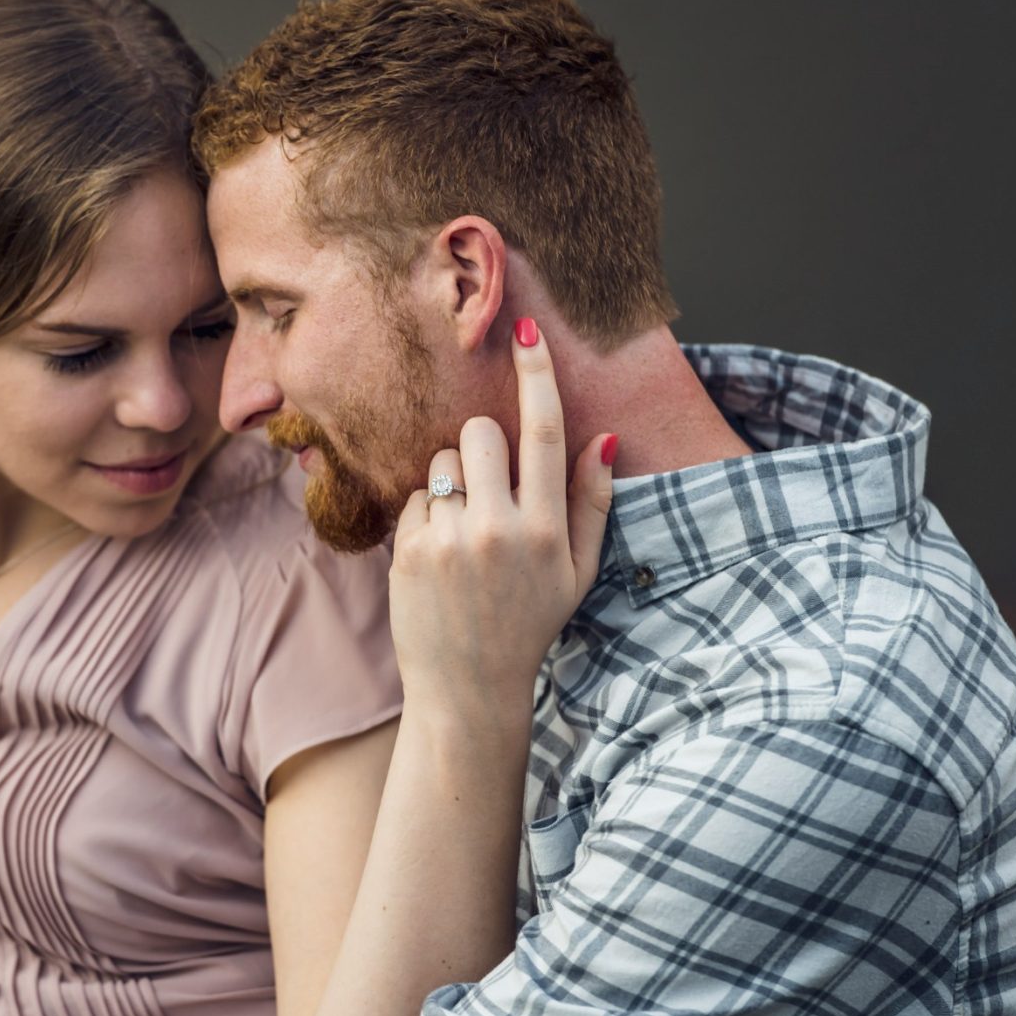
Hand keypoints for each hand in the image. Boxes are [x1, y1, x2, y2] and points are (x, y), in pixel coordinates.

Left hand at [388, 316, 613, 721]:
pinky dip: (427, 517)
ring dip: (453, 483)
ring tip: (464, 533)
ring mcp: (452, 540)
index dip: (536, 373)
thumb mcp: (577, 572)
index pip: (544, 432)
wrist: (468, 688)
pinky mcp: (411, 550)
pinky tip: (439, 558)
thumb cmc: (528, 625)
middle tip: (488, 490)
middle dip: (483, 446)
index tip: (524, 328)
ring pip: (444, 461)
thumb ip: (593, 505)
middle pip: (482, 432)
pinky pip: (416, 498)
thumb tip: (603, 438)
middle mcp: (501, 529)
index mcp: (548, 530)